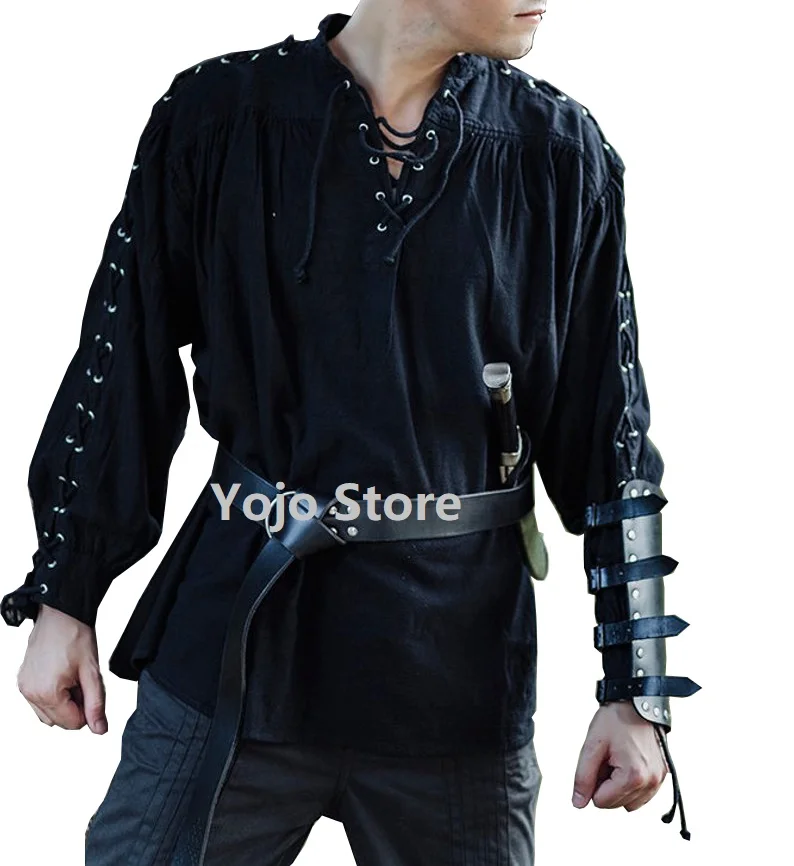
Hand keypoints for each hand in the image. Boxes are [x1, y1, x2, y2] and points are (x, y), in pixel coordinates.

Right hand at [17, 604, 107, 733]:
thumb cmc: (75, 636)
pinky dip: (52, 696)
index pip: (72, 723)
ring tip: (72, 677)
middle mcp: (30, 693)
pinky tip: (61, 676)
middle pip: (59, 721)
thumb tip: (99, 730)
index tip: (90, 688)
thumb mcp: (92, 671)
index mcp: (47, 693)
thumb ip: (96, 703)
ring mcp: (23, 687)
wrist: (59, 613)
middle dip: (75, 706)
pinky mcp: (22, 681)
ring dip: (63, 703)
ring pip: (48, 714)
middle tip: (82, 680)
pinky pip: (38, 702)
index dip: (87, 709)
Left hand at [572, 701, 666, 811]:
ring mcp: (659, 779)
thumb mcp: (592, 745)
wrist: (636, 701)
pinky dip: (631, 784)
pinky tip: (627, 762)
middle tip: (607, 757)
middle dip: (606, 783)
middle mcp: (650, 782)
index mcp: (633, 776)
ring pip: (629, 803)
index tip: (599, 760)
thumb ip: (583, 777)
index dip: (593, 782)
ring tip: (617, 759)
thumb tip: (578, 803)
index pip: (601, 802)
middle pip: (615, 804)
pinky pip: (643, 794)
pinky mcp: (663, 774)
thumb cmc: (615, 719)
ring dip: (619, 786)